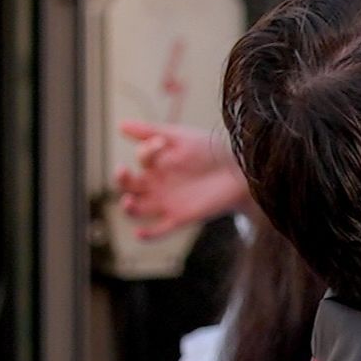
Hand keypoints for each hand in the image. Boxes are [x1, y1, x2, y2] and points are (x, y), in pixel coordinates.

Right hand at [113, 120, 249, 241]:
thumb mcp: (181, 138)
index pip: (141, 159)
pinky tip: (139, 233)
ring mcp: (167, 202)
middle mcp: (158, 184)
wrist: (241, 172)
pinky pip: (159, 230)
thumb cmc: (211, 151)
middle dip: (122, 179)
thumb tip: (120, 124)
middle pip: (130, 185)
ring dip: (128, 207)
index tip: (161, 143)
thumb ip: (151, 132)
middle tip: (123, 171)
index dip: (146, 151)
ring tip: (129, 201)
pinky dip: (147, 235)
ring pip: (138, 209)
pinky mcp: (180, 218)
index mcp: (158, 164)